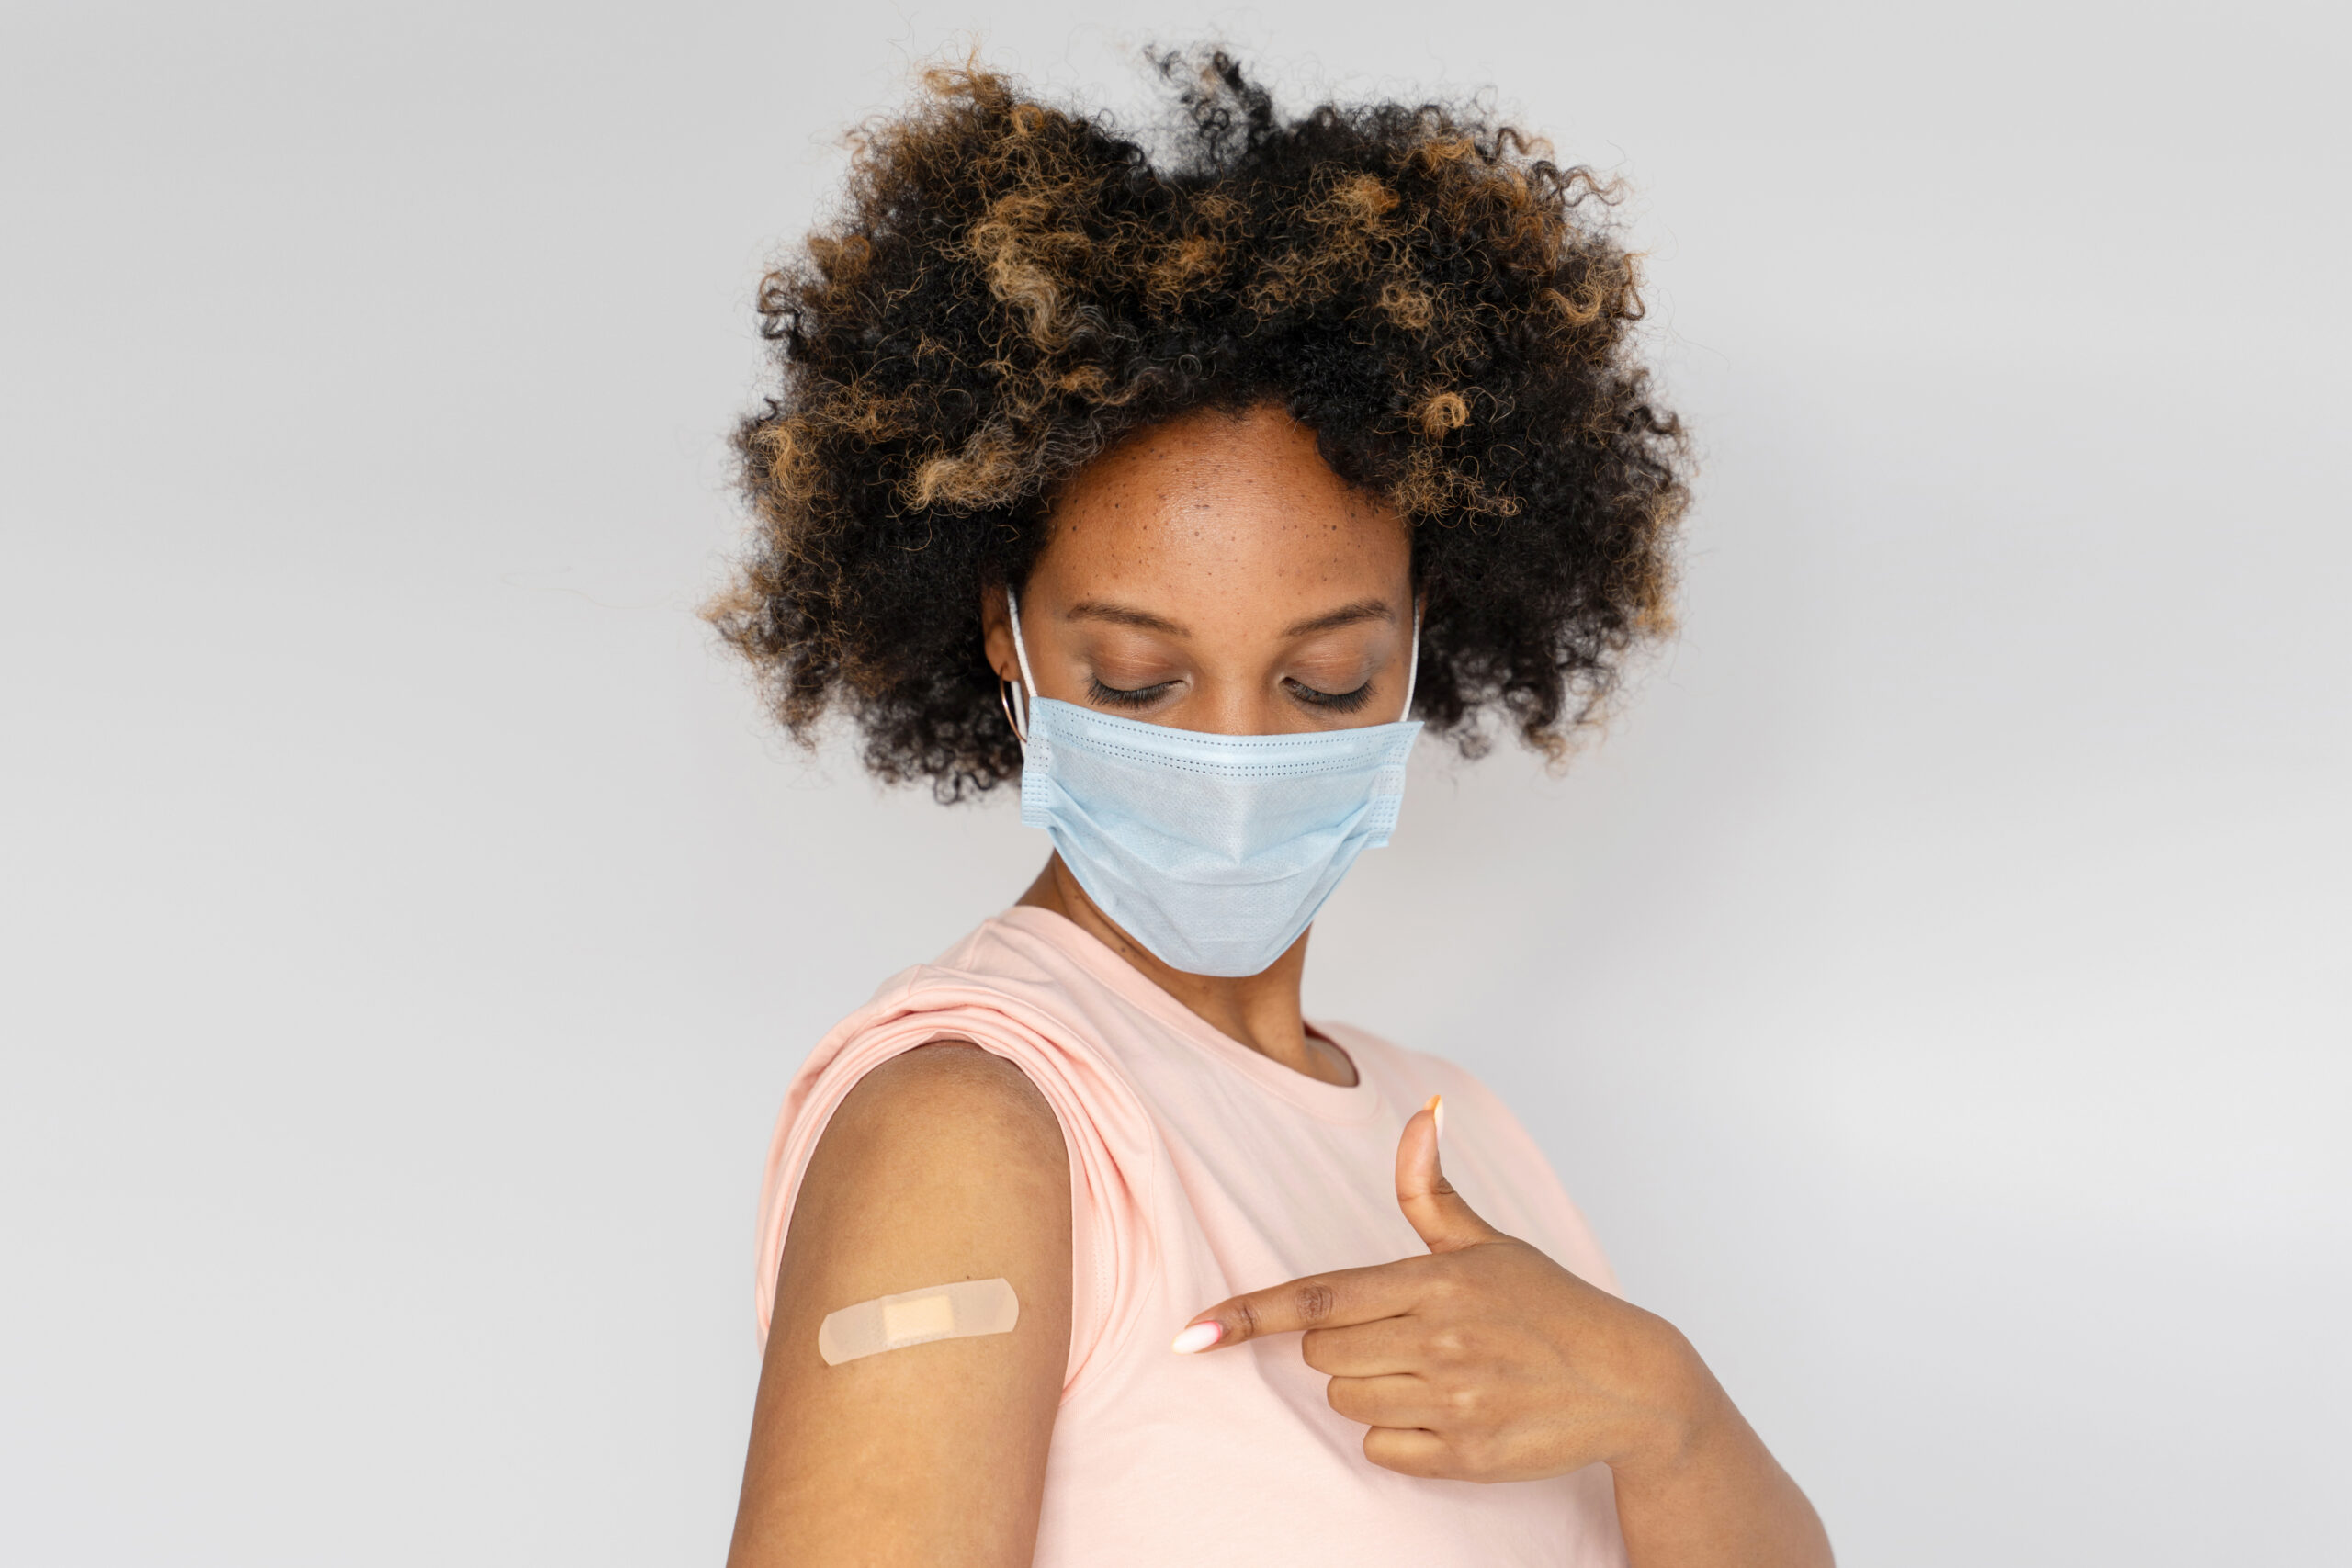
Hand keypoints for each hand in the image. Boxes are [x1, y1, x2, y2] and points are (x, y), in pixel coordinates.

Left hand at [1171, 1096, 1711, 1484]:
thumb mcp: (1488, 1243)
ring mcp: (1452, 1401)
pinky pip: (1382, 1447)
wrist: (1629, 1383)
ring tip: (1428, 1370)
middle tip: (1396, 1333)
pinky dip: (1398, 1433)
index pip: (1315, 1299)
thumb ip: (1432, 1188)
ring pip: (1345, 1399)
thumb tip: (1422, 1113)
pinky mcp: (1465, 1455)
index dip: (1246, 1314)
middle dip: (1338, 1342)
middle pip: (1319, 1352)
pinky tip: (1443, 1410)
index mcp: (1434, 1282)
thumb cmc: (1549, 1305)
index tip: (1190, 1333)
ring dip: (1367, 1386)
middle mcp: (1438, 1343)